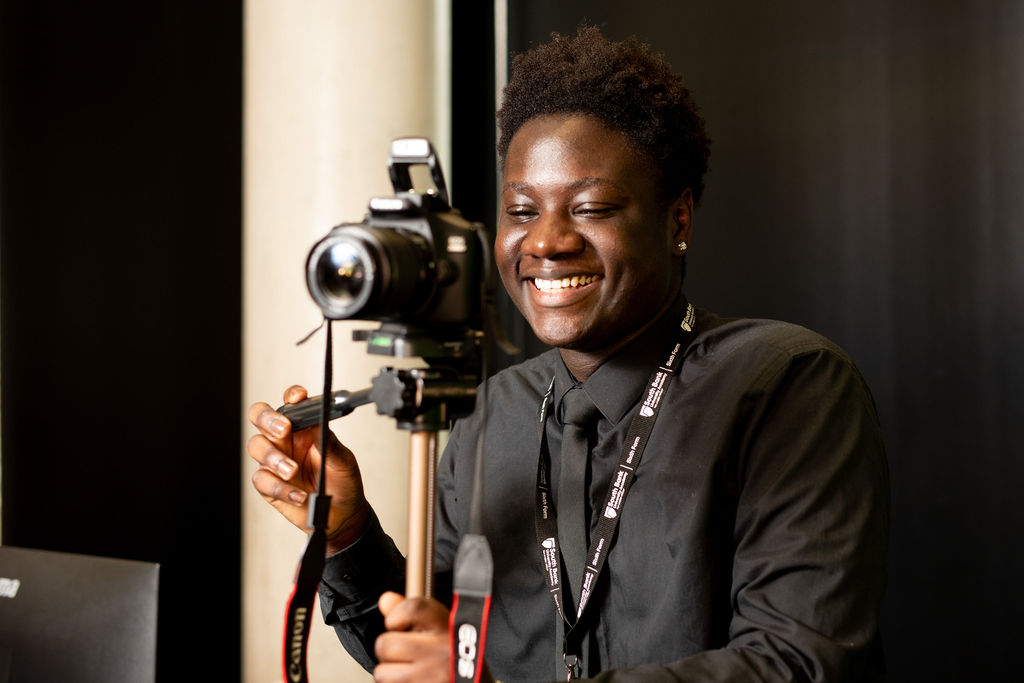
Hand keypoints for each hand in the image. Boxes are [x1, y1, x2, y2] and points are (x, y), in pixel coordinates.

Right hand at [248, 385, 369, 552]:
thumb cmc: (343, 482)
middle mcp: (286, 441)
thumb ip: (328, 443)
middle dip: (268, 419)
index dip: (291, 397)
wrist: (342, 516)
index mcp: (304, 429)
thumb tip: (319, 422)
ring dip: (274, 458)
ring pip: (257, 446)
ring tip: (293, 471)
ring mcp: (275, 462)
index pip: (291, 405)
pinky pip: (262, 480)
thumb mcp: (343, 460)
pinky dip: (280, 488)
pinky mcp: (269, 485)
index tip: (298, 397)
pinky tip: (298, 495)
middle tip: (283, 429)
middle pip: (261, 418)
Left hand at [373, 592, 452, 682]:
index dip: (396, 616)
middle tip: (405, 654)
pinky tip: (413, 681)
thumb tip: (386, 599)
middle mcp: (442, 650)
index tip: (398, 624)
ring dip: (390, 673)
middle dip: (389, 651)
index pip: (412, 608)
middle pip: (386, 644)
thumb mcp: (438, 626)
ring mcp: (433, 675)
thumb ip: (409, 611)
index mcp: (447, 626)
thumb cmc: (453, 655)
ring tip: (410, 671)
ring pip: (383, 673)